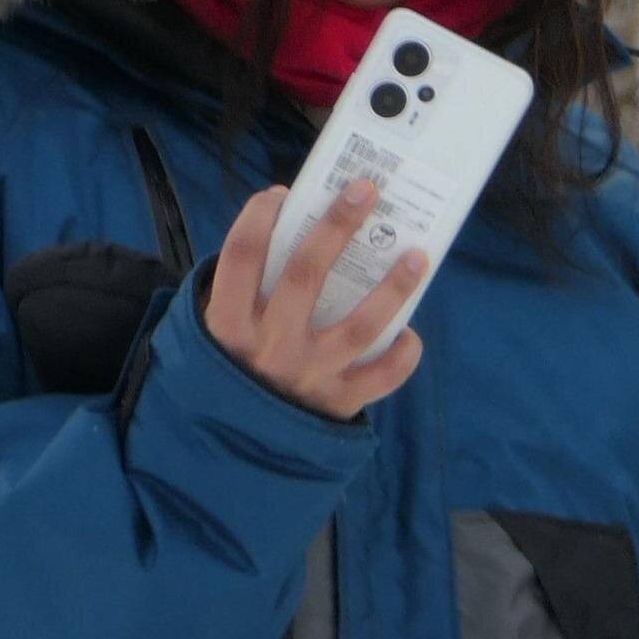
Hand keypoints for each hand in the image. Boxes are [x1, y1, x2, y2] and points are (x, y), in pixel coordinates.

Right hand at [205, 179, 425, 419]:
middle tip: (366, 189)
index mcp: (229, 324)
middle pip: (306, 274)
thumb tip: (294, 225)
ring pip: (359, 325)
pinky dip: (402, 354)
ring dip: (392, 287)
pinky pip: (382, 376)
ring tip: (417, 254)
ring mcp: (308, 377)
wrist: (237, 449)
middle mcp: (269, 348)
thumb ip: (245, 289)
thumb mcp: (221, 332)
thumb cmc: (238, 368)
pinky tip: (410, 332)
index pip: (241, 256)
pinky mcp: (338, 404)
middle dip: (337, 225)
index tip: (280, 193)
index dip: (259, 217)